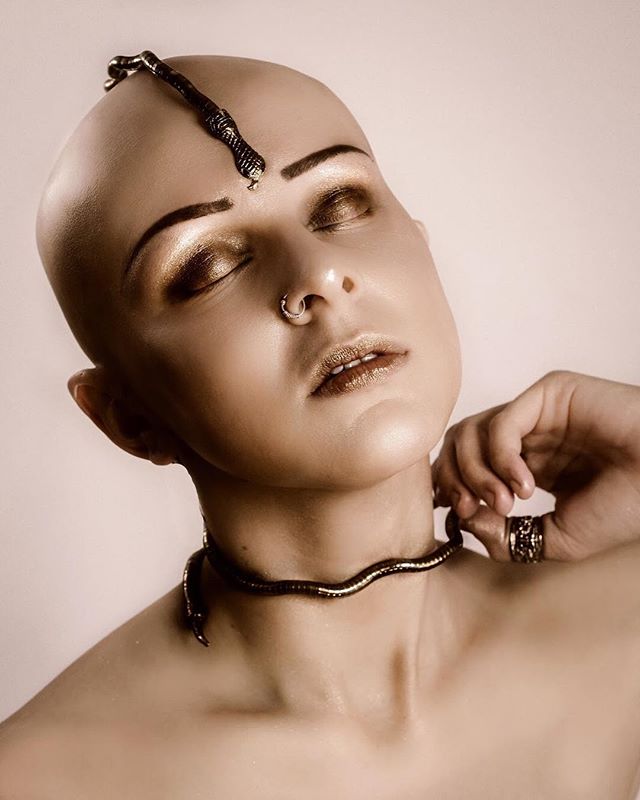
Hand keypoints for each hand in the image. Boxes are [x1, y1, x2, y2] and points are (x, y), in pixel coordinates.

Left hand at [431, 370, 639, 560]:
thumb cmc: (626, 508)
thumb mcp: (557, 538)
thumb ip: (507, 536)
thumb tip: (464, 523)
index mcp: (528, 465)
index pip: (466, 465)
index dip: (450, 488)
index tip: (455, 518)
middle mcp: (528, 436)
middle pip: (459, 444)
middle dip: (453, 479)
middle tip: (468, 509)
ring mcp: (537, 413)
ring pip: (472, 431)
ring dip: (475, 473)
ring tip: (506, 503)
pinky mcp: (550, 395)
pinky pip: (502, 422)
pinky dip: (501, 458)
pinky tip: (527, 486)